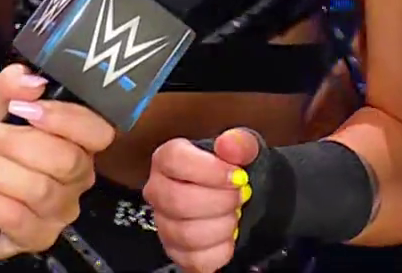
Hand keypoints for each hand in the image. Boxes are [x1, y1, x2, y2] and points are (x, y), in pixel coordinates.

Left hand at [0, 65, 114, 259]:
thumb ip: (8, 87)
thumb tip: (30, 78)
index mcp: (76, 140)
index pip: (96, 131)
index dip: (63, 118)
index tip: (21, 108)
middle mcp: (77, 178)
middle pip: (66, 161)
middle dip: (17, 144)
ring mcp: (59, 211)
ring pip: (40, 190)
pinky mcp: (37, 238)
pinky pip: (17, 220)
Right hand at [143, 128, 261, 272]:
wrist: (238, 198)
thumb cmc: (233, 172)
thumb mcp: (244, 150)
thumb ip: (239, 143)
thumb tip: (228, 144)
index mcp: (168, 159)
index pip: (174, 160)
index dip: (210, 170)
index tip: (237, 176)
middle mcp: (158, 190)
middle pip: (178, 201)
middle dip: (220, 202)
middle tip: (240, 196)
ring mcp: (164, 223)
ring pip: (186, 233)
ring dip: (222, 226)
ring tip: (234, 215)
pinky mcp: (175, 250)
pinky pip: (194, 259)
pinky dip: (220, 250)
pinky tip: (228, 236)